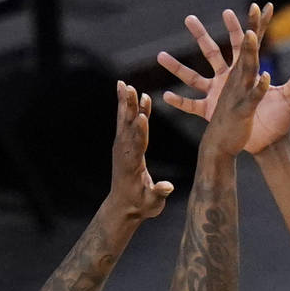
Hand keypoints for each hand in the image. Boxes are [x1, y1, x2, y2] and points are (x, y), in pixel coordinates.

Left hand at [106, 81, 174, 219]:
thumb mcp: (153, 204)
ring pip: (124, 121)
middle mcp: (124, 152)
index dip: (139, 130)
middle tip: (128, 89)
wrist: (124, 206)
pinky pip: (127, 123)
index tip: (140, 115)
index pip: (137, 145)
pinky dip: (129, 108)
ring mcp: (122, 147)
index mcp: (132, 165)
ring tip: (124, 84)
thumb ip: (159, 193)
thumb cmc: (141, 206)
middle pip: (127, 127)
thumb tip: (167, 187)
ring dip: (125, 102)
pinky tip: (132, 94)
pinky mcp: (124, 144)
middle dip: (128, 108)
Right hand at [159, 4, 289, 153]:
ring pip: (193, 77)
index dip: (248, 27)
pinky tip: (164, 95)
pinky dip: (179, 101)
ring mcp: (219, 95)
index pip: (247, 45)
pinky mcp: (212, 112)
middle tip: (188, 18)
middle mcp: (230, 81)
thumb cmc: (277, 122)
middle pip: (213, 53)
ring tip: (159, 55)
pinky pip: (192, 105)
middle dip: (200, 36)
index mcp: (246, 74)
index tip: (252, 6)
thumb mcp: (288, 100)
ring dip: (177, 67)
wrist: (266, 144)